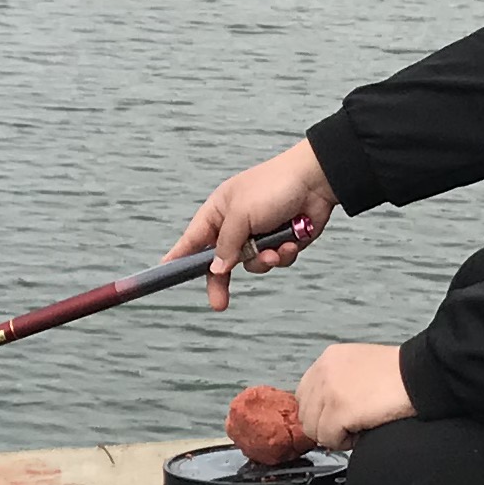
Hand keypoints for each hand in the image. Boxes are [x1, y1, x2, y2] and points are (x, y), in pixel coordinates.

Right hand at [168, 138, 336, 311]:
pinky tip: (293, 241)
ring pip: (251, 265)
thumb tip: (216, 269)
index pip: (193, 238)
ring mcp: (259, 234)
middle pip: (221, 261)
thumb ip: (226, 244)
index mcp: (219, 211)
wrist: (317, 181)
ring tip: (276, 250)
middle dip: (222, 281)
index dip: (180, 256)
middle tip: (219, 304)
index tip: (166, 271)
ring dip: (264, 261)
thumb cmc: (274, 187)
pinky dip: (283, 255)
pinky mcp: (281, 241)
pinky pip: (275, 261)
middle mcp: (236, 224)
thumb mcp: (242, 215)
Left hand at [296, 342, 411, 448]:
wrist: (420, 374)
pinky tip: (363, 432)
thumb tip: (328, 408)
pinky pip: (329, 439)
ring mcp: (329, 391)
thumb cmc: (399, 374)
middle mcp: (323, 372)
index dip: (320, 412)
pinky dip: (345, 442)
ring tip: (359, 428)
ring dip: (335, 435)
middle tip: (350, 427)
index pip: (304, 395)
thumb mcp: (359, 366)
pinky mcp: (340, 411)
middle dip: (326, 426)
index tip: (337, 419)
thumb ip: (339, 381)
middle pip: (306, 414)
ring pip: (314, 430)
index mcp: (328, 359)